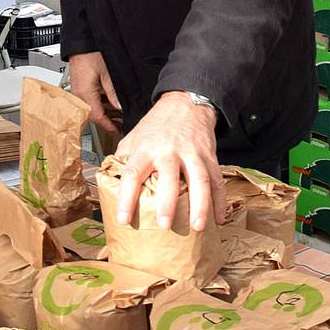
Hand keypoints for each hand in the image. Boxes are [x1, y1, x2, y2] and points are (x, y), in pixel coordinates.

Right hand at [67, 51, 119, 135]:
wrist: (80, 45)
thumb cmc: (90, 55)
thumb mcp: (107, 74)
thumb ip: (113, 93)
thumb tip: (119, 107)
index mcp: (85, 95)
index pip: (98, 117)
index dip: (109, 126)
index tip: (117, 130)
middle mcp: (78, 96)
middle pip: (94, 116)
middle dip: (108, 121)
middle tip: (121, 123)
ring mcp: (77, 93)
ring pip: (91, 109)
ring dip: (104, 112)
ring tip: (117, 114)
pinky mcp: (78, 89)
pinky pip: (89, 102)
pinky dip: (99, 105)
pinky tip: (109, 104)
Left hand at [114, 91, 224, 232]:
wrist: (185, 102)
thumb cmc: (156, 126)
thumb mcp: (134, 137)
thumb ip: (123, 159)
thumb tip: (108, 185)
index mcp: (146, 149)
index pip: (132, 173)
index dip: (126, 197)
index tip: (124, 219)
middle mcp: (169, 151)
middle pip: (169, 176)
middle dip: (167, 202)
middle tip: (165, 225)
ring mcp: (192, 153)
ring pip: (199, 179)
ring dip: (200, 205)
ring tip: (198, 227)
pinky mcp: (209, 156)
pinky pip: (217, 180)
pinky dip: (220, 200)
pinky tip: (219, 219)